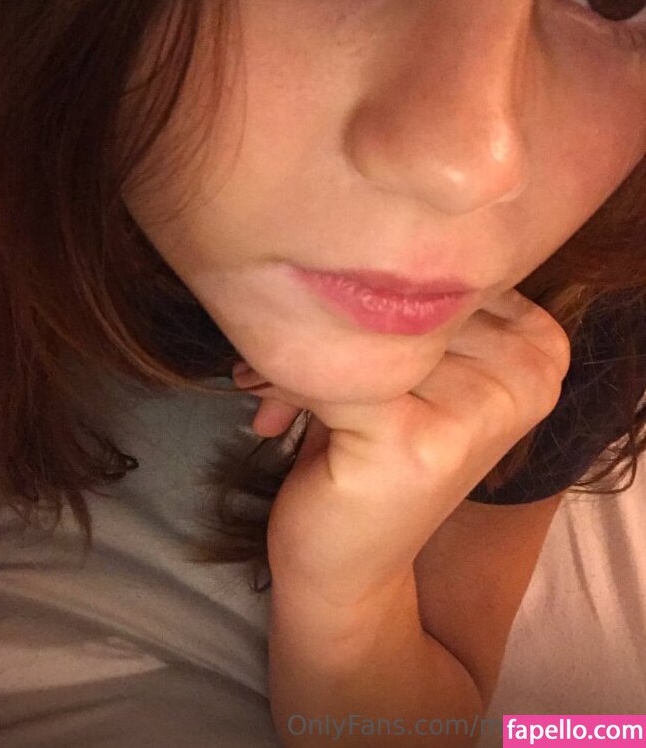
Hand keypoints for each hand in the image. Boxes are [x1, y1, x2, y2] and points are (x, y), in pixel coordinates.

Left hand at [231, 287, 570, 608]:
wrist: (350, 568)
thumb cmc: (370, 453)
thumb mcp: (408, 370)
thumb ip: (409, 307)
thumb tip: (328, 236)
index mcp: (538, 349)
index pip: (440, 267)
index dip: (371, 283)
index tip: (320, 312)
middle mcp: (524, 376)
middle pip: (402, 296)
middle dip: (326, 315)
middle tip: (277, 357)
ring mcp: (477, 411)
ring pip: (360, 328)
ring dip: (293, 351)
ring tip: (265, 385)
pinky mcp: (417, 441)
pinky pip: (330, 368)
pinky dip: (282, 382)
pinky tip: (268, 415)